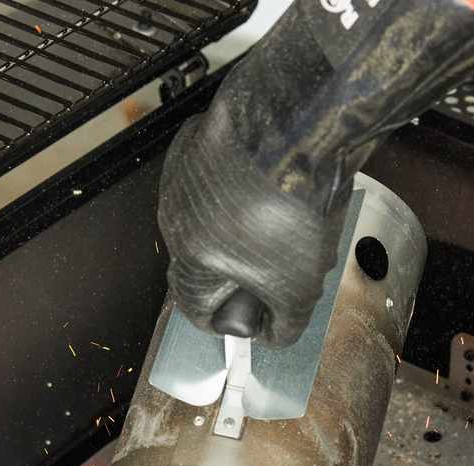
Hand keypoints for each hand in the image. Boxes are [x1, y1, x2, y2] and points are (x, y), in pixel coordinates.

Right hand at [158, 105, 346, 347]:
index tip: (250, 318)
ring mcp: (186, 170)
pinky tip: (283, 183)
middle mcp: (175, 213)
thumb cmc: (290, 204)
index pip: (193, 306)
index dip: (226, 319)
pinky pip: (224, 177)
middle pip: (206, 260)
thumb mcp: (298, 287)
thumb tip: (272, 334)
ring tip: (291, 219)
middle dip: (245, 270)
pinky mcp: (204, 136)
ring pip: (216, 216)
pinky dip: (247, 187)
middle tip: (284, 265)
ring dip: (247, 226)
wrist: (298, 124)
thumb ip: (283, 323)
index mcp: (189, 255)